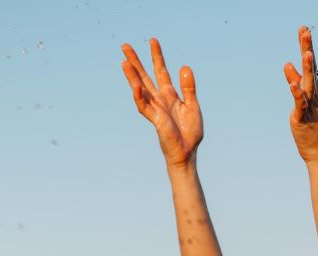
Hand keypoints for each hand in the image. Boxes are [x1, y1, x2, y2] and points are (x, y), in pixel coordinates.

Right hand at [121, 38, 202, 168]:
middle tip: (125, 46)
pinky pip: (144, 106)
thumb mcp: (193, 106)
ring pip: (140, 89)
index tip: (153, 40)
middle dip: (135, 61)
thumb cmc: (190, 133)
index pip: (160, 71)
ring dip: (132, 76)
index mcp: (169, 95)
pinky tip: (134, 85)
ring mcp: (155, 109)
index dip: (157, 56)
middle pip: (144, 76)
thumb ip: (189, 87)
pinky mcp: (155, 119)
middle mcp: (159, 100)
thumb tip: (184, 66)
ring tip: (124, 62)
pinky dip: (139, 95)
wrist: (187, 152)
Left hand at [284, 26, 317, 162]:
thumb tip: (287, 65)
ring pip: (308, 85)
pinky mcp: (302, 119)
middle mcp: (313, 96)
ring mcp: (309, 107)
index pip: (310, 65)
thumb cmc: (310, 126)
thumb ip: (295, 82)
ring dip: (308, 69)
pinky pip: (300, 105)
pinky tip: (293, 85)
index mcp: (313, 90)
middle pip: (310, 69)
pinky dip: (297, 95)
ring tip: (308, 53)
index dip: (306, 47)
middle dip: (307, 50)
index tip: (304, 29)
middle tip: (305, 31)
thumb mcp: (301, 100)